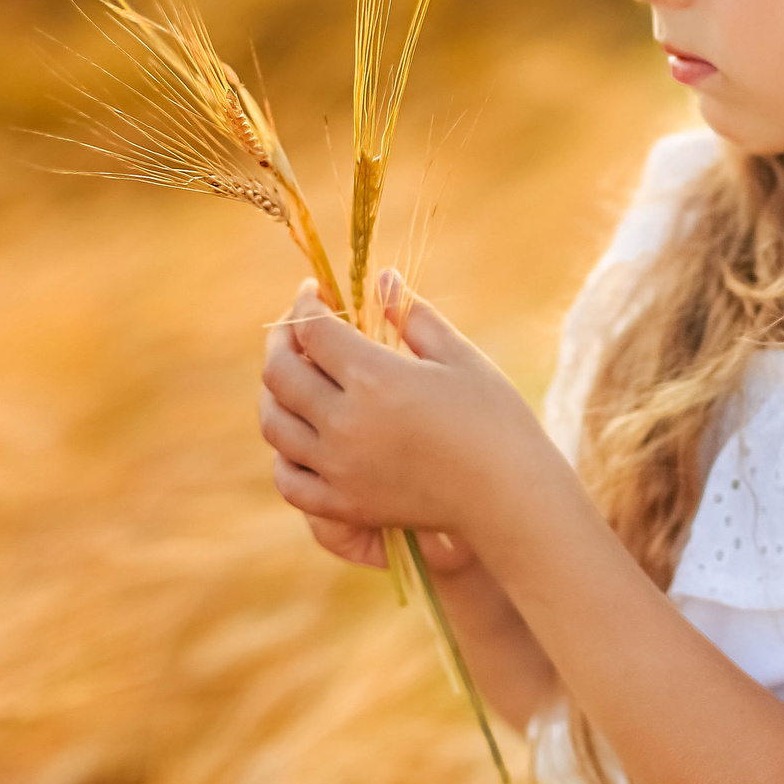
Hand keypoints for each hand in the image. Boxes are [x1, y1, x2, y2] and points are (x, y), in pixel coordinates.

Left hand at [257, 268, 559, 569]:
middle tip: (294, 328)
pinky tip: (300, 437)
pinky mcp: (344, 504)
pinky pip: (289, 479)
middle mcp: (346, 423)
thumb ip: (412, 315)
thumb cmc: (494, 418)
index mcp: (375, 378)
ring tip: (292, 378)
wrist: (509, 496)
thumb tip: (383, 278)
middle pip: (280, 373)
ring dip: (275, 394)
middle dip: (281, 339)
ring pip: (274, 424)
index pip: (312, 330)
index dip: (305, 304)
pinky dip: (285, 454)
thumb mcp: (457, 356)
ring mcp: (340, 468)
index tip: (312, 292)